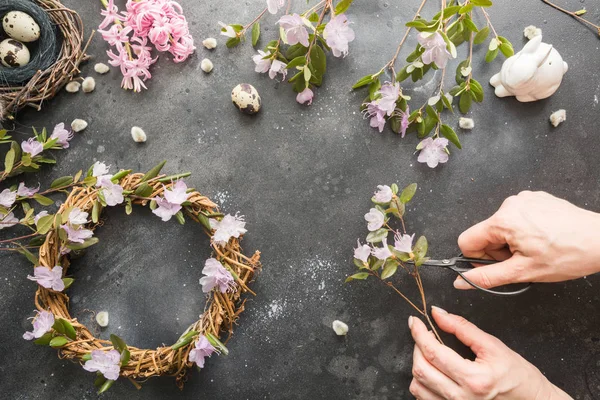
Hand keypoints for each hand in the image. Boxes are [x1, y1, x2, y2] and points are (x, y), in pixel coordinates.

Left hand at [408, 307, 570, 399]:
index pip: (433, 352)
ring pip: (418, 386)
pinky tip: (432, 372)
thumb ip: (462, 328)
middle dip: (416, 347)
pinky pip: (424, 399)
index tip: (414, 321)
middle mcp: (462, 397)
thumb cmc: (518, 376)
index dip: (419, 333)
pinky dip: (422, 383)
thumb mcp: (493, 345)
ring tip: (428, 354)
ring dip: (418, 366)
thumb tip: (438, 314)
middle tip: (422, 335)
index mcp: (473, 379)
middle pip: (421, 369)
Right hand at [455, 191, 599, 289]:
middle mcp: (510, 204)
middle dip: (498, 250)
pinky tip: (543, 237)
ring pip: (502, 226)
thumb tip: (462, 280)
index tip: (497, 265)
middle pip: (485, 233)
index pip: (467, 240)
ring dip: (512, 241)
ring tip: (536, 249)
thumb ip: (487, 277)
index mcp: (503, 220)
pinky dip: (525, 229)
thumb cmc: (569, 255)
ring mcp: (524, 198)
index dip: (478, 258)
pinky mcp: (536, 198)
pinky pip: (518, 216)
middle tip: (522, 260)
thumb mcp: (523, 272)